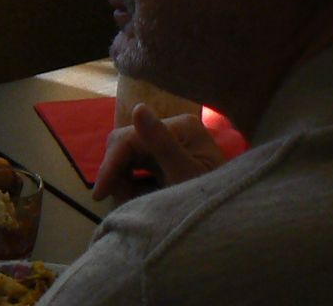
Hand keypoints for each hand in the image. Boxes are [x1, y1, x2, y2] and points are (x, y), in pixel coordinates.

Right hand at [91, 104, 225, 204]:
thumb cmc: (211, 201)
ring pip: (128, 157)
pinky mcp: (166, 161)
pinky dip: (134, 186)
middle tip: (121, 202)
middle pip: (127, 145)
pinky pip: (137, 169)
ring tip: (138, 204)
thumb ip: (162, 144)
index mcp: (181, 127)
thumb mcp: (186, 176)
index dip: (111, 163)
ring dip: (124, 182)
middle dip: (118, 173)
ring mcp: (169, 145)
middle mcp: (173, 130)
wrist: (232, 225)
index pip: (132, 137)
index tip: (100, 193)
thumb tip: (138, 107)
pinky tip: (144, 200)